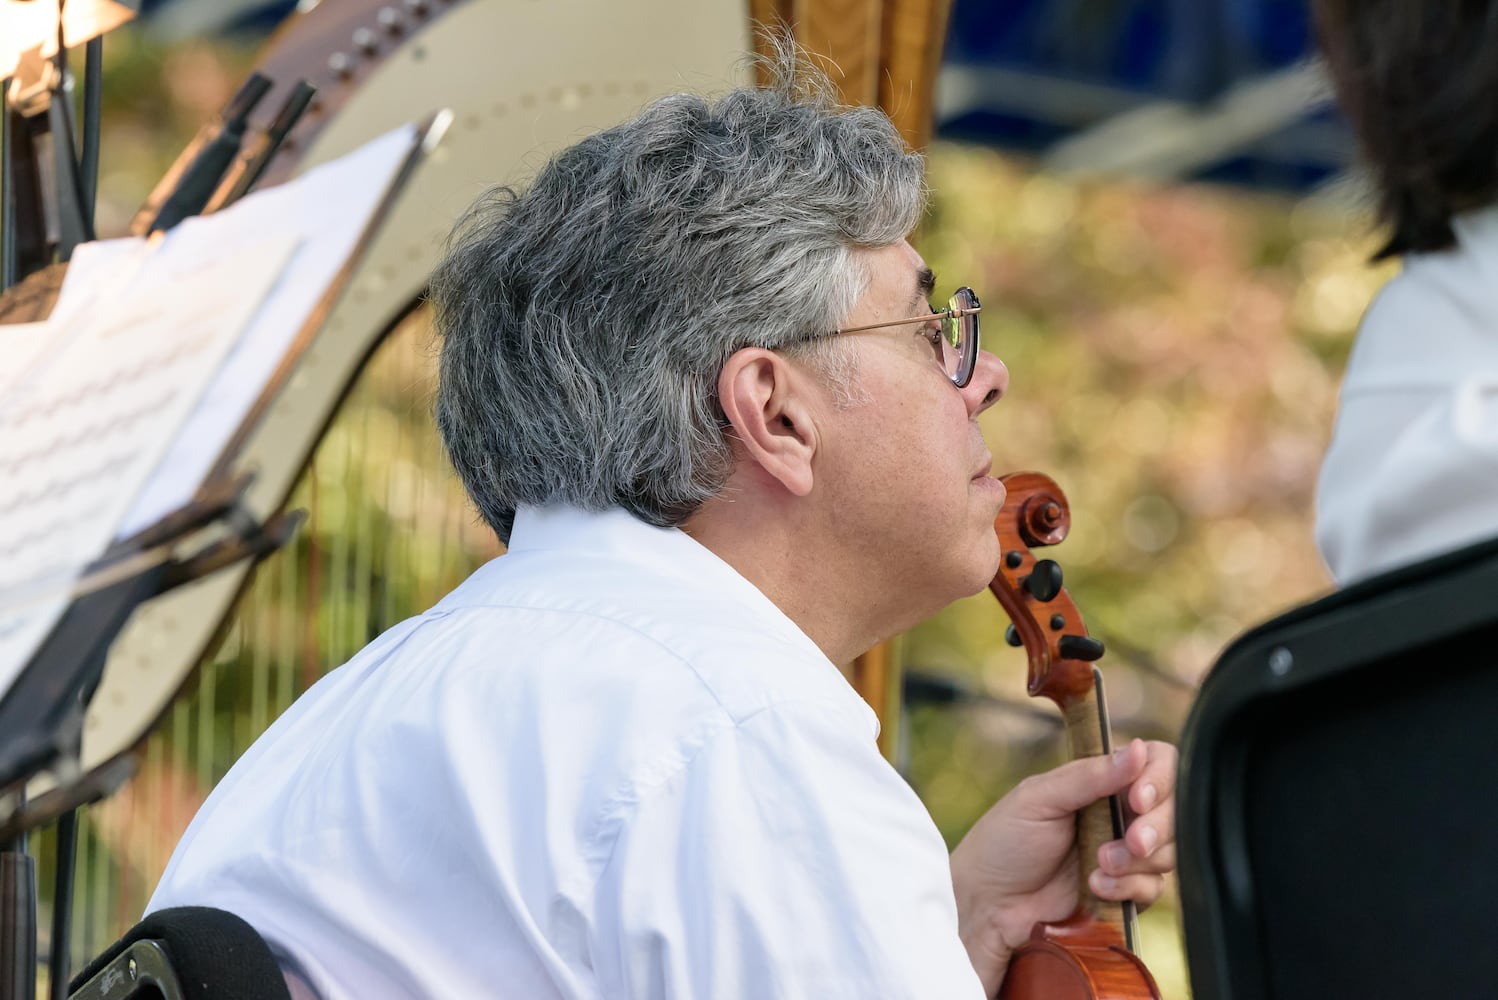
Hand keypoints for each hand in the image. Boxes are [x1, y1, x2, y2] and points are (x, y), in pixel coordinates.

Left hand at [948, 739, 1177, 995]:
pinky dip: (1127, 887)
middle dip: (1157, 826)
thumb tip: (1137, 749)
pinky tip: (1095, 886)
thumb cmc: (1004, 842)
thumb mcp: (1039, 798)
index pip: (1158, 764)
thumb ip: (1090, 776)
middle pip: (1175, 810)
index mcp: (1102, 782)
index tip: (1138, 799)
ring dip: (1137, 860)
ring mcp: (1126, 854)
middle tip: (1131, 840)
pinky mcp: (1125, 892)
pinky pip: (1152, 888)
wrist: (987, 904)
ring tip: (1097, 865)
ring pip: (1170, 851)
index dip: (1160, 779)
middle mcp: (1120, 814)